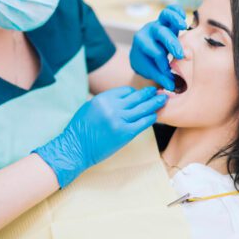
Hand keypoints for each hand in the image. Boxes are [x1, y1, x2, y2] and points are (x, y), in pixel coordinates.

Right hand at [32, 86, 165, 186]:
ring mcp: (119, 120)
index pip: (126, 91)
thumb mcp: (90, 107)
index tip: (140, 96)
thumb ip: (107, 101)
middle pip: (137, 97)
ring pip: (143, 108)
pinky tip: (155, 116)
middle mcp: (112, 107)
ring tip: (162, 99)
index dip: (135, 93)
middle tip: (158, 91)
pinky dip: (150, 118)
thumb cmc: (81, 129)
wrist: (76, 148)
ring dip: (154, 103)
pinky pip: (143, 122)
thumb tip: (124, 99)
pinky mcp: (125, 133)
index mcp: (103, 99)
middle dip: (149, 93)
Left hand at [129, 4, 185, 89]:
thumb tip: (172, 86)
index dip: (162, 62)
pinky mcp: (166, 21)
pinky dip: (178, 11)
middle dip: (171, 43)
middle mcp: (149, 31)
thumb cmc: (146, 62)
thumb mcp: (150, 71)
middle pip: (160, 33)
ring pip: (165, 16)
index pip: (155, 51)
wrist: (140, 52)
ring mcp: (158, 23)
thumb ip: (161, 77)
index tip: (167, 71)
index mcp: (141, 43)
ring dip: (175, 19)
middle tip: (180, 55)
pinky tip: (184, 18)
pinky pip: (172, 10)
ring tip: (183, 26)